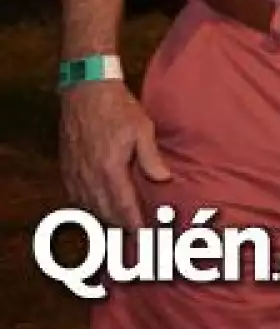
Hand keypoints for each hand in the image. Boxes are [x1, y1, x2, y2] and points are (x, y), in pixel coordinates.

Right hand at [60, 81, 171, 227]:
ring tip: (122, 225)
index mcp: (109, 169)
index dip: (133, 224)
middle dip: (120, 225)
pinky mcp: (67, 168)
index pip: (122, 206)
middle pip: (105, 211)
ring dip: (105, 217)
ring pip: (89, 207)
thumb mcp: (142, 128)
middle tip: (136, 234)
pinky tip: (100, 207)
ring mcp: (75, 173)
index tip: (143, 236)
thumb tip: (163, 179)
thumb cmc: (118, 108)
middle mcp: (89, 176)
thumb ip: (151, 157)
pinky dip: (89, 206)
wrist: (86, 92)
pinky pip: (76, 197)